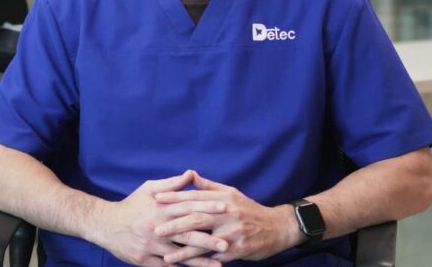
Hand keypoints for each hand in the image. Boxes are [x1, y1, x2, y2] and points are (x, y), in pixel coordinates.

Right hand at [91, 170, 227, 266]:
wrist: (105, 224)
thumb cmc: (131, 205)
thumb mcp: (149, 189)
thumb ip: (171, 184)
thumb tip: (191, 174)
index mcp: (160, 208)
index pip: (188, 207)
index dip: (207, 207)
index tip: (226, 208)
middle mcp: (157, 228)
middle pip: (186, 234)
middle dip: (208, 239)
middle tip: (228, 243)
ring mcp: (151, 246)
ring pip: (179, 254)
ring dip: (200, 261)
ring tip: (219, 265)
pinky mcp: (145, 260)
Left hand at [154, 172, 301, 262]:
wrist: (278, 227)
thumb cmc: (249, 210)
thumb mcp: (231, 193)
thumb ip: (208, 186)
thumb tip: (189, 174)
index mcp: (223, 198)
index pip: (194, 196)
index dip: (174, 197)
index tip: (155, 198)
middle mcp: (226, 213)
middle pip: (196, 217)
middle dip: (173, 224)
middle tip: (154, 228)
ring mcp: (233, 232)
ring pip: (204, 240)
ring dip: (183, 249)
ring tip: (166, 255)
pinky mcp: (238, 249)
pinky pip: (216, 257)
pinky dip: (202, 262)